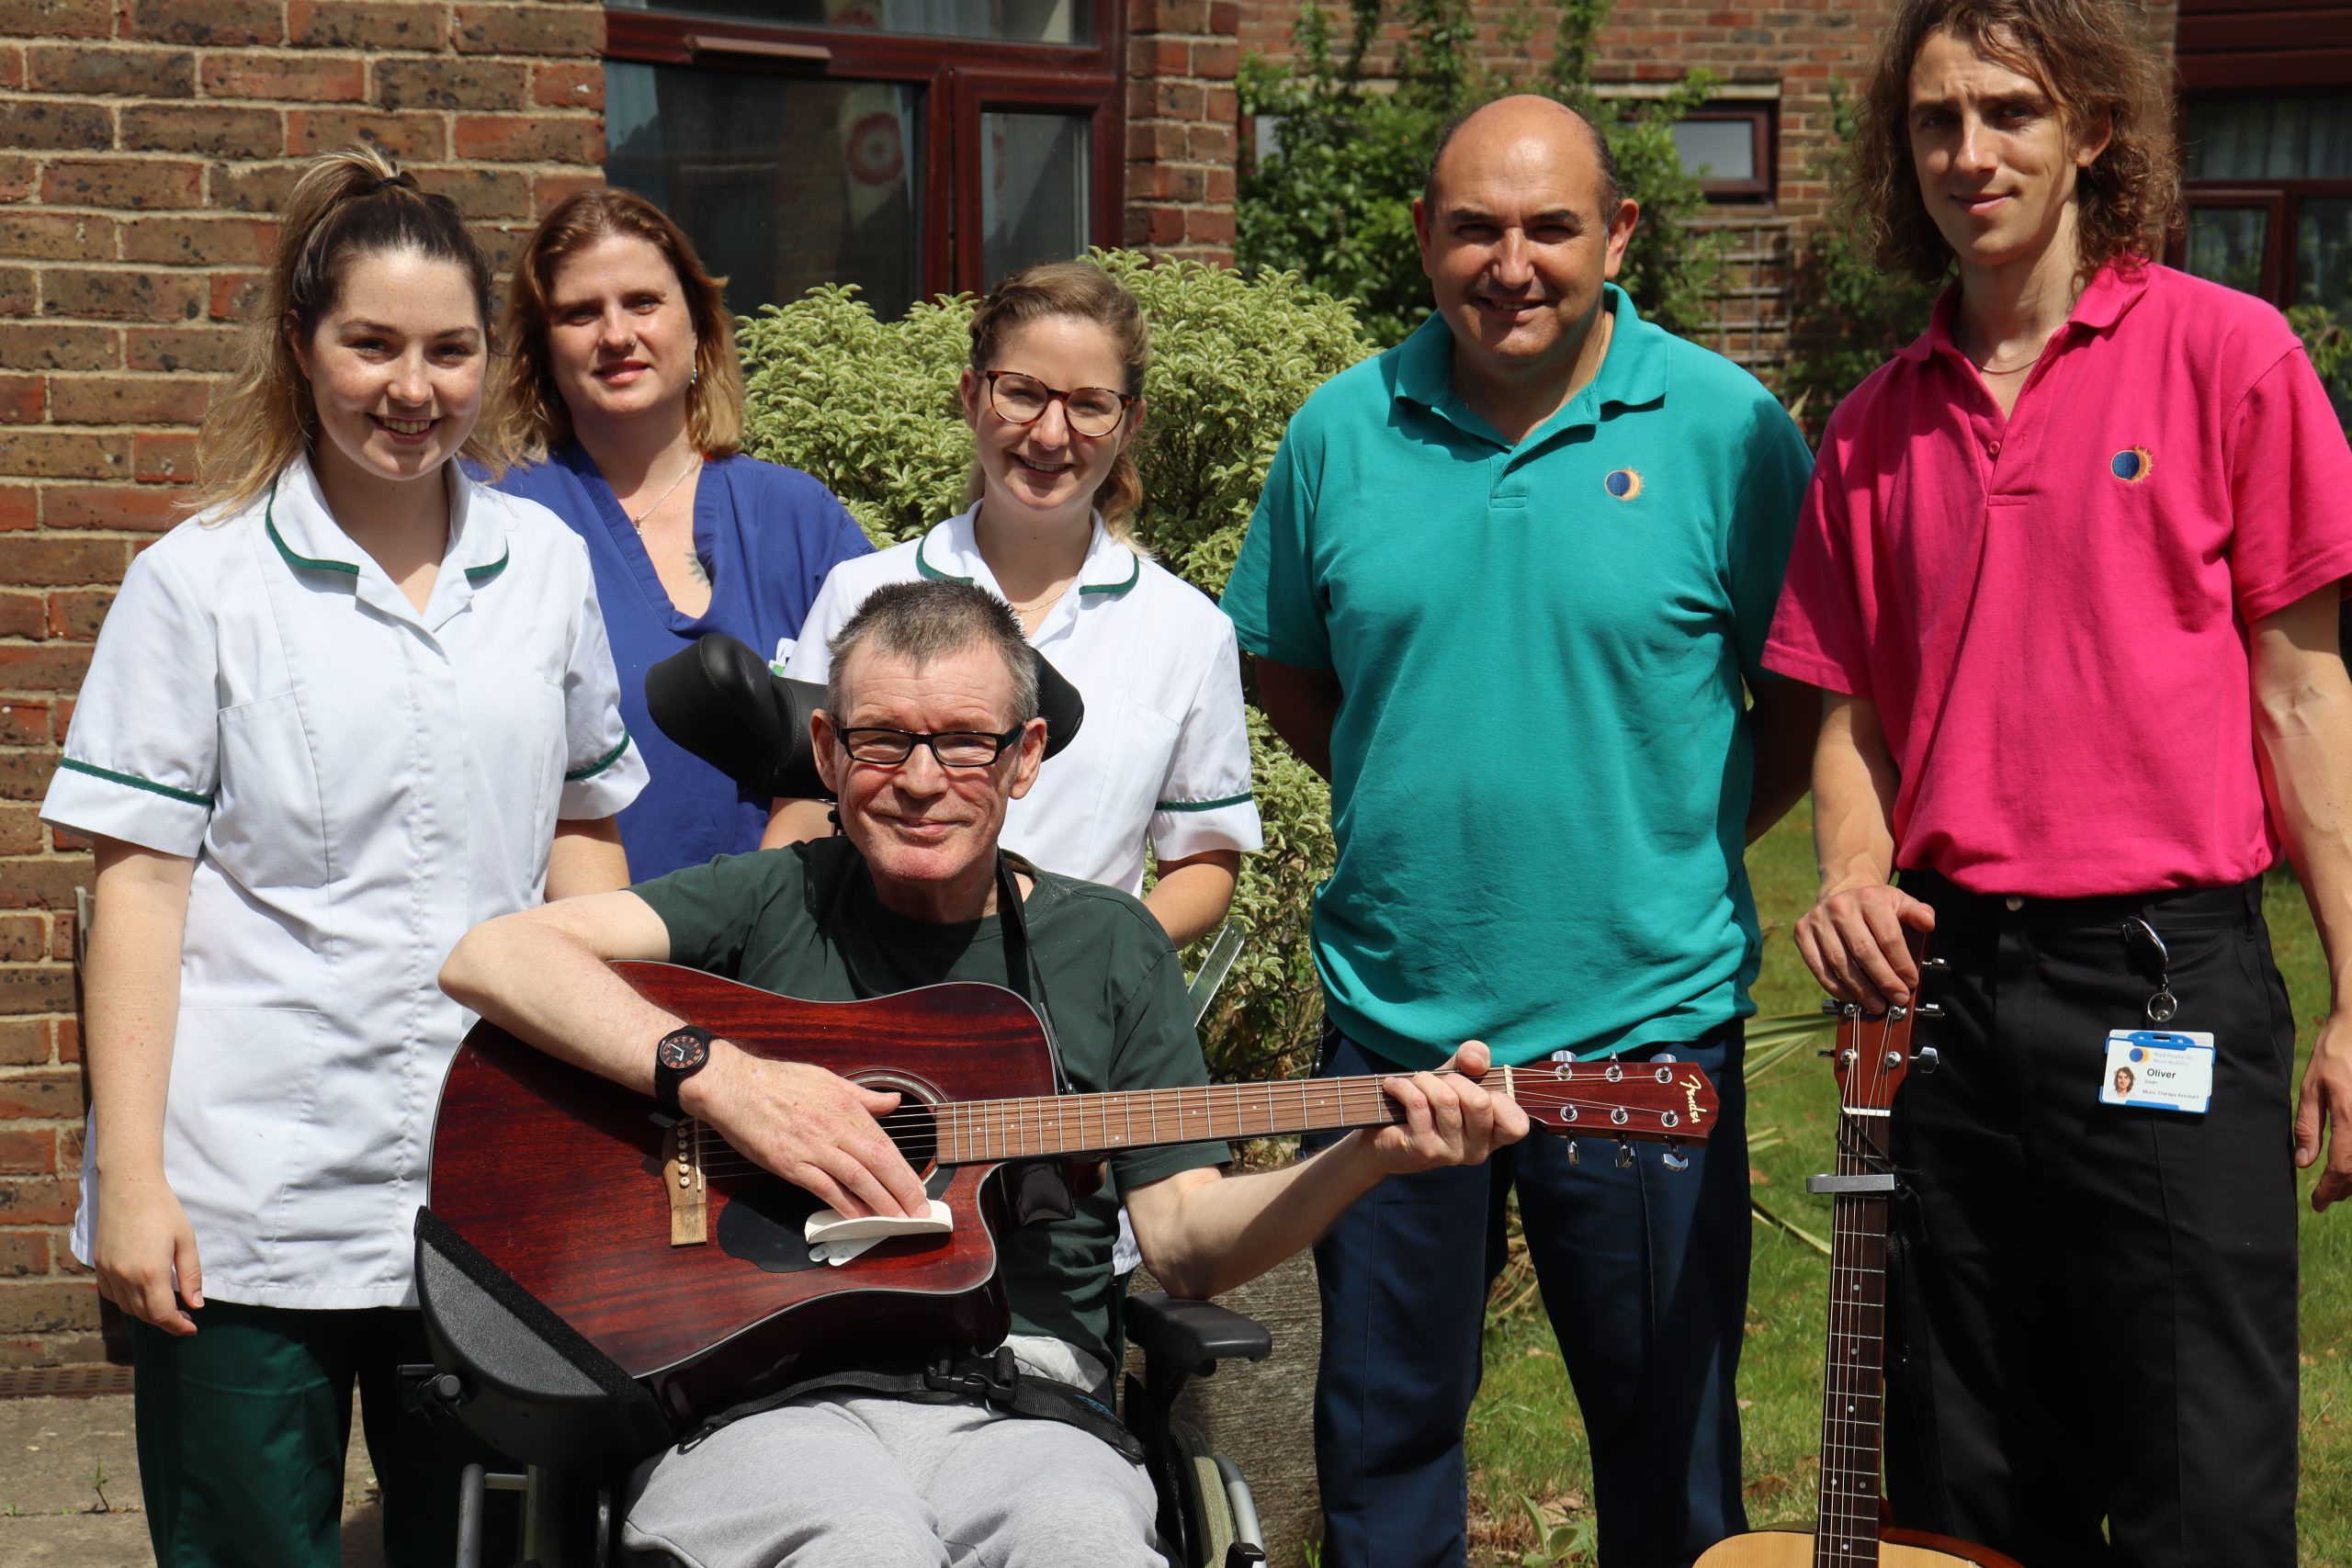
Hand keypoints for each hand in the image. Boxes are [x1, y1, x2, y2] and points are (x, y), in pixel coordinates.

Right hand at [94, 1171, 201, 1335]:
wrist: (128, 1186)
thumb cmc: (163, 1210)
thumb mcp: (186, 1241)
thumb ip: (190, 1276)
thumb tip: (196, 1304)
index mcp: (150, 1273)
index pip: (162, 1314)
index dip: (178, 1326)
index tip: (192, 1327)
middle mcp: (125, 1277)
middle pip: (144, 1315)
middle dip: (165, 1321)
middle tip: (184, 1318)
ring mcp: (108, 1272)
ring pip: (126, 1307)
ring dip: (146, 1313)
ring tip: (166, 1307)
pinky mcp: (99, 1265)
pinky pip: (111, 1294)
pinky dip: (127, 1301)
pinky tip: (140, 1294)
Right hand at [685, 1043, 928, 1217]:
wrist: (735, 1086)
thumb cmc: (779, 1081)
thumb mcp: (828, 1079)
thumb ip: (863, 1096)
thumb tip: (892, 1102)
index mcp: (846, 1107)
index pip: (885, 1144)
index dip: (905, 1170)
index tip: (919, 1188)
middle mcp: (835, 1128)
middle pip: (878, 1163)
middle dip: (902, 1190)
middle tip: (919, 1211)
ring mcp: (813, 1148)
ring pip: (856, 1179)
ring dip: (880, 1202)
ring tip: (897, 1219)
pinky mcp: (790, 1164)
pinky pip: (824, 1189)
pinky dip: (844, 1206)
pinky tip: (858, 1218)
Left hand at [1364, 1040, 1529, 1174]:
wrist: (1385, 1136)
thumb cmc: (1429, 1103)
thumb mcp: (1457, 1075)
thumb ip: (1473, 1060)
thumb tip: (1476, 1061)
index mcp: (1494, 1136)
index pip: (1517, 1125)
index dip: (1501, 1099)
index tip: (1479, 1088)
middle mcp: (1478, 1150)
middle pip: (1480, 1102)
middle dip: (1454, 1079)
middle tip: (1437, 1080)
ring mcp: (1451, 1153)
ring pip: (1446, 1100)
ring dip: (1425, 1080)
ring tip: (1414, 1081)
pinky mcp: (1424, 1149)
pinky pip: (1419, 1103)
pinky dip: (1403, 1086)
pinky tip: (1394, 1086)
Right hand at [1795, 881, 1936, 1009]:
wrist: (1842, 894)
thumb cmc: (1876, 907)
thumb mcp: (1900, 903)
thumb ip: (1918, 913)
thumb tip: (1928, 923)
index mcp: (1869, 897)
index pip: (1888, 937)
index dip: (1901, 964)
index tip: (1911, 983)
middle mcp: (1840, 906)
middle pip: (1864, 951)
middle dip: (1883, 980)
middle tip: (1897, 999)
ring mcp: (1818, 919)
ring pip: (1840, 962)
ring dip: (1860, 989)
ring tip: (1876, 1005)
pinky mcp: (1802, 932)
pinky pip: (1818, 966)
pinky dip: (1835, 986)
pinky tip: (1851, 998)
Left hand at [2296, 1010, 2351, 1211]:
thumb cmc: (2333, 1057)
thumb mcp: (2311, 1089)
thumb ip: (2309, 1127)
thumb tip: (2304, 1163)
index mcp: (2350, 1118)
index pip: (2342, 1167)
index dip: (2330, 1189)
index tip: (2317, 1202)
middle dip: (2344, 1188)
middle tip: (2326, 1196)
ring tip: (2339, 1185)